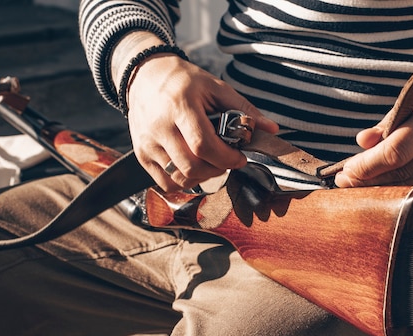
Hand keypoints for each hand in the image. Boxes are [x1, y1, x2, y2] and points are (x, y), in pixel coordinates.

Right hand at [126, 53, 277, 191]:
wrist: (146, 76)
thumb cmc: (184, 82)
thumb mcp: (216, 87)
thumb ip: (244, 109)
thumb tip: (271, 129)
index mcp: (180, 106)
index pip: (203, 145)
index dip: (227, 158)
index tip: (239, 157)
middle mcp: (159, 126)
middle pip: (191, 166)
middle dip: (217, 169)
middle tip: (226, 160)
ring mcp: (147, 143)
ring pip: (179, 178)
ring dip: (202, 177)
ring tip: (210, 162)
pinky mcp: (141, 155)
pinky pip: (165, 183)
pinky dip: (183, 181)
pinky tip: (193, 167)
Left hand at [334, 72, 412, 192]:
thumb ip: (389, 122)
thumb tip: (361, 142)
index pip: (396, 151)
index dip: (367, 166)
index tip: (345, 171)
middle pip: (401, 173)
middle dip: (368, 180)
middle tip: (343, 181)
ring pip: (411, 186)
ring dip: (381, 188)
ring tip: (358, 184)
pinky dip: (402, 187)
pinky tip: (386, 183)